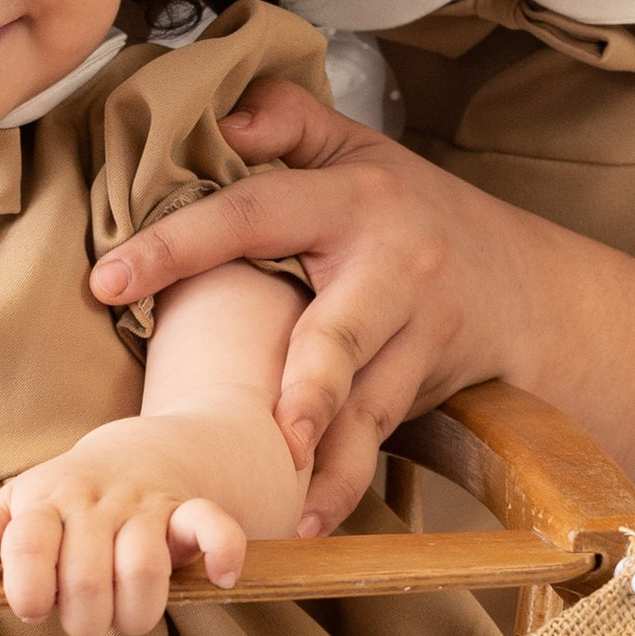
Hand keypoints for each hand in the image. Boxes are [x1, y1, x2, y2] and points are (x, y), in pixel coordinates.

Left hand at [0, 408, 301, 635]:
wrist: (144, 451)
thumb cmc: (67, 500)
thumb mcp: (16, 510)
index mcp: (45, 502)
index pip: (28, 546)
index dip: (29, 591)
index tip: (34, 610)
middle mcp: (95, 501)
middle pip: (86, 577)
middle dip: (85, 621)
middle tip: (85, 622)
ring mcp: (145, 505)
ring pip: (145, 567)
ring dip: (138, 614)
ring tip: (129, 618)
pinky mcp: (191, 509)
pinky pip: (213, 525)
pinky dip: (222, 552)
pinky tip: (219, 579)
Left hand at [86, 78, 531, 524]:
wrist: (525, 287)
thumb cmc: (414, 212)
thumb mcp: (357, 149)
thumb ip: (286, 122)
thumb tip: (220, 116)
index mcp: (352, 199)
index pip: (254, 214)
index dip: (180, 245)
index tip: (110, 280)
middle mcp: (391, 268)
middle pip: (336, 333)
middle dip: (297, 384)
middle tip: (241, 423)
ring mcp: (414, 335)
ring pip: (366, 404)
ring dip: (323, 457)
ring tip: (277, 498)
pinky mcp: (422, 385)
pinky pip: (379, 439)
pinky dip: (342, 482)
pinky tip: (307, 519)